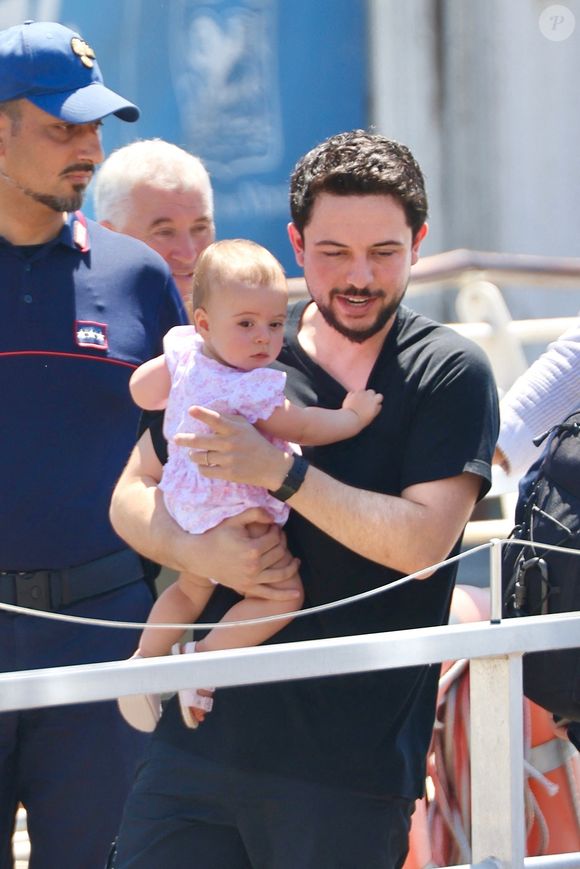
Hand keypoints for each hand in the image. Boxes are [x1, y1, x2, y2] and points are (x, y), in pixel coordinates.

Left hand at [174, 406, 290, 490]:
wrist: (272, 466)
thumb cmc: (256, 443)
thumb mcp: (246, 426)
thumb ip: (229, 419)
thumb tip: (208, 413)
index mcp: (235, 429)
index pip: (216, 419)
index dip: (202, 414)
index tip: (190, 410)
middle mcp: (230, 443)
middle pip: (201, 441)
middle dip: (185, 439)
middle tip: (175, 439)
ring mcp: (229, 460)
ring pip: (201, 457)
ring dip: (193, 455)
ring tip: (192, 453)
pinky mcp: (229, 474)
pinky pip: (206, 470)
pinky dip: (201, 467)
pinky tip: (202, 464)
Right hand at [182, 508, 300, 600]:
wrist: (200, 556)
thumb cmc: (217, 536)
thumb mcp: (234, 521)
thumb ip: (255, 513)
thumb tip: (273, 516)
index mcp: (252, 549)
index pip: (275, 538)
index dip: (277, 530)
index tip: (274, 527)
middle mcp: (254, 566)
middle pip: (279, 553)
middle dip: (282, 543)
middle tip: (279, 538)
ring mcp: (252, 579)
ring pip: (281, 573)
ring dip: (292, 566)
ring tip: (296, 560)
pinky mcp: (248, 587)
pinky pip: (269, 594)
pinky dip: (284, 595)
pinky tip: (296, 593)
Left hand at [342, 389, 382, 427]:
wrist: (350, 419)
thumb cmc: (362, 420)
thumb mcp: (372, 416)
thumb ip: (376, 409)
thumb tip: (379, 404)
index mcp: (375, 400)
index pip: (379, 396)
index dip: (377, 400)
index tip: (374, 404)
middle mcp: (368, 395)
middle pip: (371, 392)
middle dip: (369, 396)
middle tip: (366, 403)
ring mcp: (359, 393)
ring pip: (362, 391)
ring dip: (361, 395)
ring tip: (358, 403)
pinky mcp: (351, 394)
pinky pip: (353, 392)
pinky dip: (353, 396)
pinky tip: (352, 402)